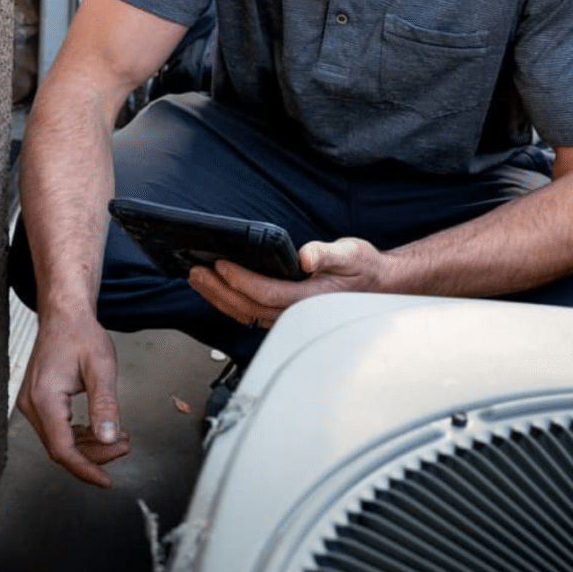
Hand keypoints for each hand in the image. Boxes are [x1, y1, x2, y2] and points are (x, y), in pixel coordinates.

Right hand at [16, 311, 129, 486]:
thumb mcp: (101, 368)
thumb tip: (110, 437)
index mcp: (45, 399)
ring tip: (120, 438)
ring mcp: (33, 404)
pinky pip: (58, 429)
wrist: (64, 316)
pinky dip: (81, 435)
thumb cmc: (81, 335)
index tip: (105, 481)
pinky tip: (102, 430)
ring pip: (60, 440)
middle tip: (125, 447)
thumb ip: (105, 405)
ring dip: (90, 446)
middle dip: (95, 455)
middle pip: (61, 448)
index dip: (85, 469)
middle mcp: (32, 405)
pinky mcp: (39, 401)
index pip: (62, 448)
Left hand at [188, 237, 387, 327]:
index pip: (265, 293)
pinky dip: (230, 302)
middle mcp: (295, 313)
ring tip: (198, 279)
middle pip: (247, 307)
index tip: (221, 264)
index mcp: (309, 299)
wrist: (375, 285)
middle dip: (218, 290)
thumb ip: (328, 255)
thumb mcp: (350, 254)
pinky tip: (217, 289)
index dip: (240, 280)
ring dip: (219, 297)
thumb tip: (307, 257)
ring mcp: (288, 318)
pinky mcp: (283, 315)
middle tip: (196, 271)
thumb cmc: (363, 268)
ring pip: (245, 314)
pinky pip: (251, 313)